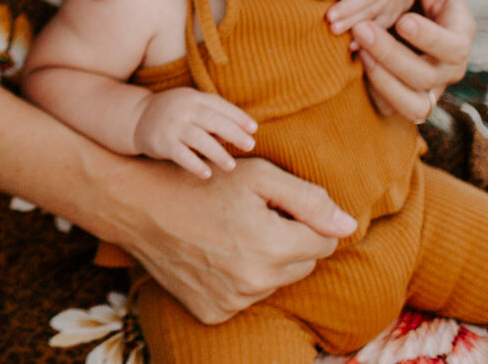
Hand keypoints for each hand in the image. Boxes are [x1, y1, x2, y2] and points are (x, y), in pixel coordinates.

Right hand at [109, 156, 355, 323]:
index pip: (325, 242)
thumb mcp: (257, 175)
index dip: (305, 219)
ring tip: (230, 234)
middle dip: (288, 241)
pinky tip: (216, 256)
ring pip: (276, 282)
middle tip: (251, 217)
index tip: (275, 205)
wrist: (139, 206)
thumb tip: (349, 227)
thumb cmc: (202, 183)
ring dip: (265, 261)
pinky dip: (240, 279)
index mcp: (272, 245)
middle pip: (303, 264)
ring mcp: (233, 301)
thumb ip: (309, 199)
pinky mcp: (214, 312)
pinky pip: (247, 298)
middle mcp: (256, 281)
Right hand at [132, 87, 255, 178]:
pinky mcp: (162, 142)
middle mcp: (182, 109)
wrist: (135, 117)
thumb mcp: (191, 109)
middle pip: (213, 120)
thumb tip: (234, 138)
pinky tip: (207, 173)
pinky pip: (182, 155)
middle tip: (250, 146)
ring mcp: (171, 125)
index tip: (253, 129)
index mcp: (192, 97)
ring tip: (231, 165)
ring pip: (200, 139)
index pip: (219, 105)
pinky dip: (196, 165)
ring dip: (218, 153)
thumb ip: (212, 120)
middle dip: (234, 133)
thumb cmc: (172, 114)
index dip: (238, 116)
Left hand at [353, 0, 474, 122]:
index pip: (454, 47)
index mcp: (460, 37)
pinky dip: (375, 93)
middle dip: (392, 54)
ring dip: (383, 80)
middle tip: (362, 28)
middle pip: (426, 76)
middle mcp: (448, 69)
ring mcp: (428, 89)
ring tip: (358, 49)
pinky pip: (394, 110)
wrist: (406, 12)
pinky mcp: (405, 101)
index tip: (403, 20)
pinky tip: (357, 65)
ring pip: (413, 104)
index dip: (430, 38)